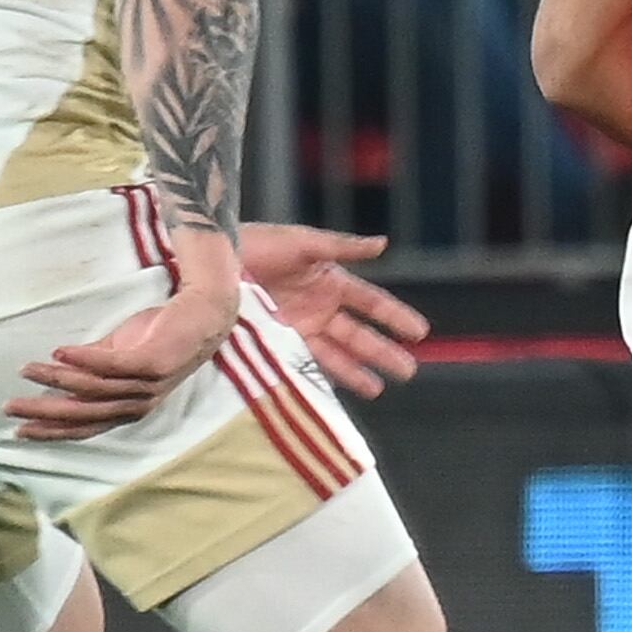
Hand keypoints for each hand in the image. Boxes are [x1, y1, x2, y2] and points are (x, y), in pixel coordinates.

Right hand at [11, 239, 239, 438]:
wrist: (203, 313)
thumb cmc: (161, 335)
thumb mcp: (119, 353)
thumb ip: (91, 365)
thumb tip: (56, 368)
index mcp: (129, 407)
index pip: (84, 427)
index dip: (52, 430)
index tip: (19, 430)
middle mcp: (138, 403)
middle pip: (84, 414)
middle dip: (44, 412)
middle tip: (11, 407)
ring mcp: (148, 385)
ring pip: (94, 389)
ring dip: (57, 380)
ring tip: (27, 369)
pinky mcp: (154, 362)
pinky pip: (113, 365)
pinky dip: (84, 360)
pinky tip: (59, 352)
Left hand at [239, 223, 426, 395]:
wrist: (211, 263)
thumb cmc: (253, 243)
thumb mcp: (300, 242)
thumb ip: (342, 247)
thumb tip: (383, 244)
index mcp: (329, 281)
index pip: (371, 302)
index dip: (395, 316)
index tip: (420, 332)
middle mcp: (318, 308)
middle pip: (359, 334)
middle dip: (383, 352)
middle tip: (408, 370)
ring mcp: (298, 327)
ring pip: (337, 353)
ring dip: (358, 371)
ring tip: (379, 389)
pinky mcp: (276, 342)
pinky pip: (306, 362)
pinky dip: (323, 376)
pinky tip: (339, 390)